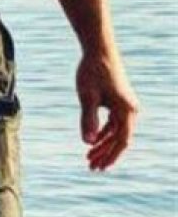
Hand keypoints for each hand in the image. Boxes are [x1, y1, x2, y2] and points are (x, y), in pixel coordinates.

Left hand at [76, 51, 138, 170]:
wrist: (98, 48)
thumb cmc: (92, 70)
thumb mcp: (87, 96)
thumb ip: (88, 119)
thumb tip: (87, 142)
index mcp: (126, 110)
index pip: (122, 141)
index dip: (111, 156)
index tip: (99, 167)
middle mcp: (129, 109)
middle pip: (119, 139)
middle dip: (105, 154)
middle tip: (91, 168)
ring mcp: (124, 105)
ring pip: (115, 132)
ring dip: (103, 144)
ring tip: (89, 158)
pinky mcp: (117, 100)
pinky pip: (112, 123)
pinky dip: (103, 132)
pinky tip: (93, 140)